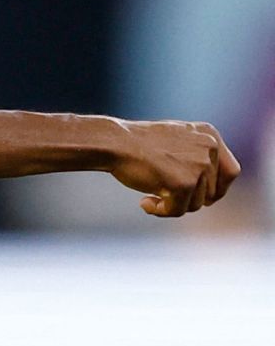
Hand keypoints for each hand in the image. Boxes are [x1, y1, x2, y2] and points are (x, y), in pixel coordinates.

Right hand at [109, 120, 239, 216]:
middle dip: (189, 200)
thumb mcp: (175, 140)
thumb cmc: (136, 144)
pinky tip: (144, 202)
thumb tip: (210, 189)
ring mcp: (199, 165)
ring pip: (196, 204)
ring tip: (150, 197)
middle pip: (212, 192)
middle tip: (164, 198)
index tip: (201, 198)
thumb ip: (196, 155)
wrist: (114, 142)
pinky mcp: (184, 183)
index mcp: (210, 134)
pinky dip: (161, 211)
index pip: (231, 172)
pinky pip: (178, 210)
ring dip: (173, 206)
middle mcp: (210, 147)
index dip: (217, 190)